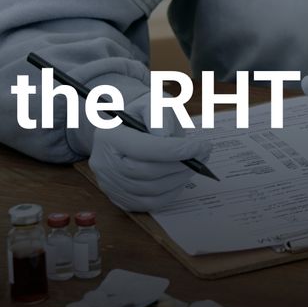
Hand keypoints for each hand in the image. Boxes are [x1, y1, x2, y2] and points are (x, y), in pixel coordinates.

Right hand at [87, 96, 212, 213]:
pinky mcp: (121, 199)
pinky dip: (171, 192)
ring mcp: (110, 184)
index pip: (142, 149)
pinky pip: (150, 203)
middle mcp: (104, 163)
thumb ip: (159, 116)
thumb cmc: (143, 115)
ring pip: (151, 190)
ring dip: (179, 178)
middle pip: (146, 172)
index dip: (173, 150)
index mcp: (109, 136)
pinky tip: (181, 177)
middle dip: (180, 165)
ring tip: (195, 163)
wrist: (128, 129)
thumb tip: (167, 138)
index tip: (200, 146)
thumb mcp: (152, 103)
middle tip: (203, 154)